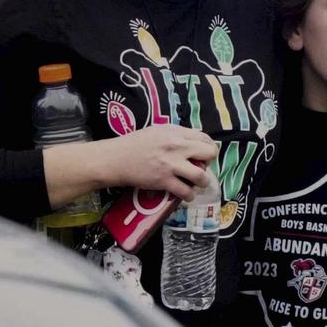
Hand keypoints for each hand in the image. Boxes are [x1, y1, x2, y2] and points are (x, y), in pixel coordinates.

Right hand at [97, 125, 216, 201]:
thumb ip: (175, 135)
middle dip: (209, 162)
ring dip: (203, 181)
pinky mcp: (164, 181)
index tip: (205, 154)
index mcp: (176, 132)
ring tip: (199, 183)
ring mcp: (172, 164)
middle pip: (209, 153)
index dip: (208, 147)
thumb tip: (190, 142)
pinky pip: (185, 191)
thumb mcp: (157, 131)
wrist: (116, 159)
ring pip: (201, 175)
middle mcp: (177, 146)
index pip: (204, 137)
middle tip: (203, 166)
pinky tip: (187, 195)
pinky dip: (189, 195)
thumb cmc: (134, 144)